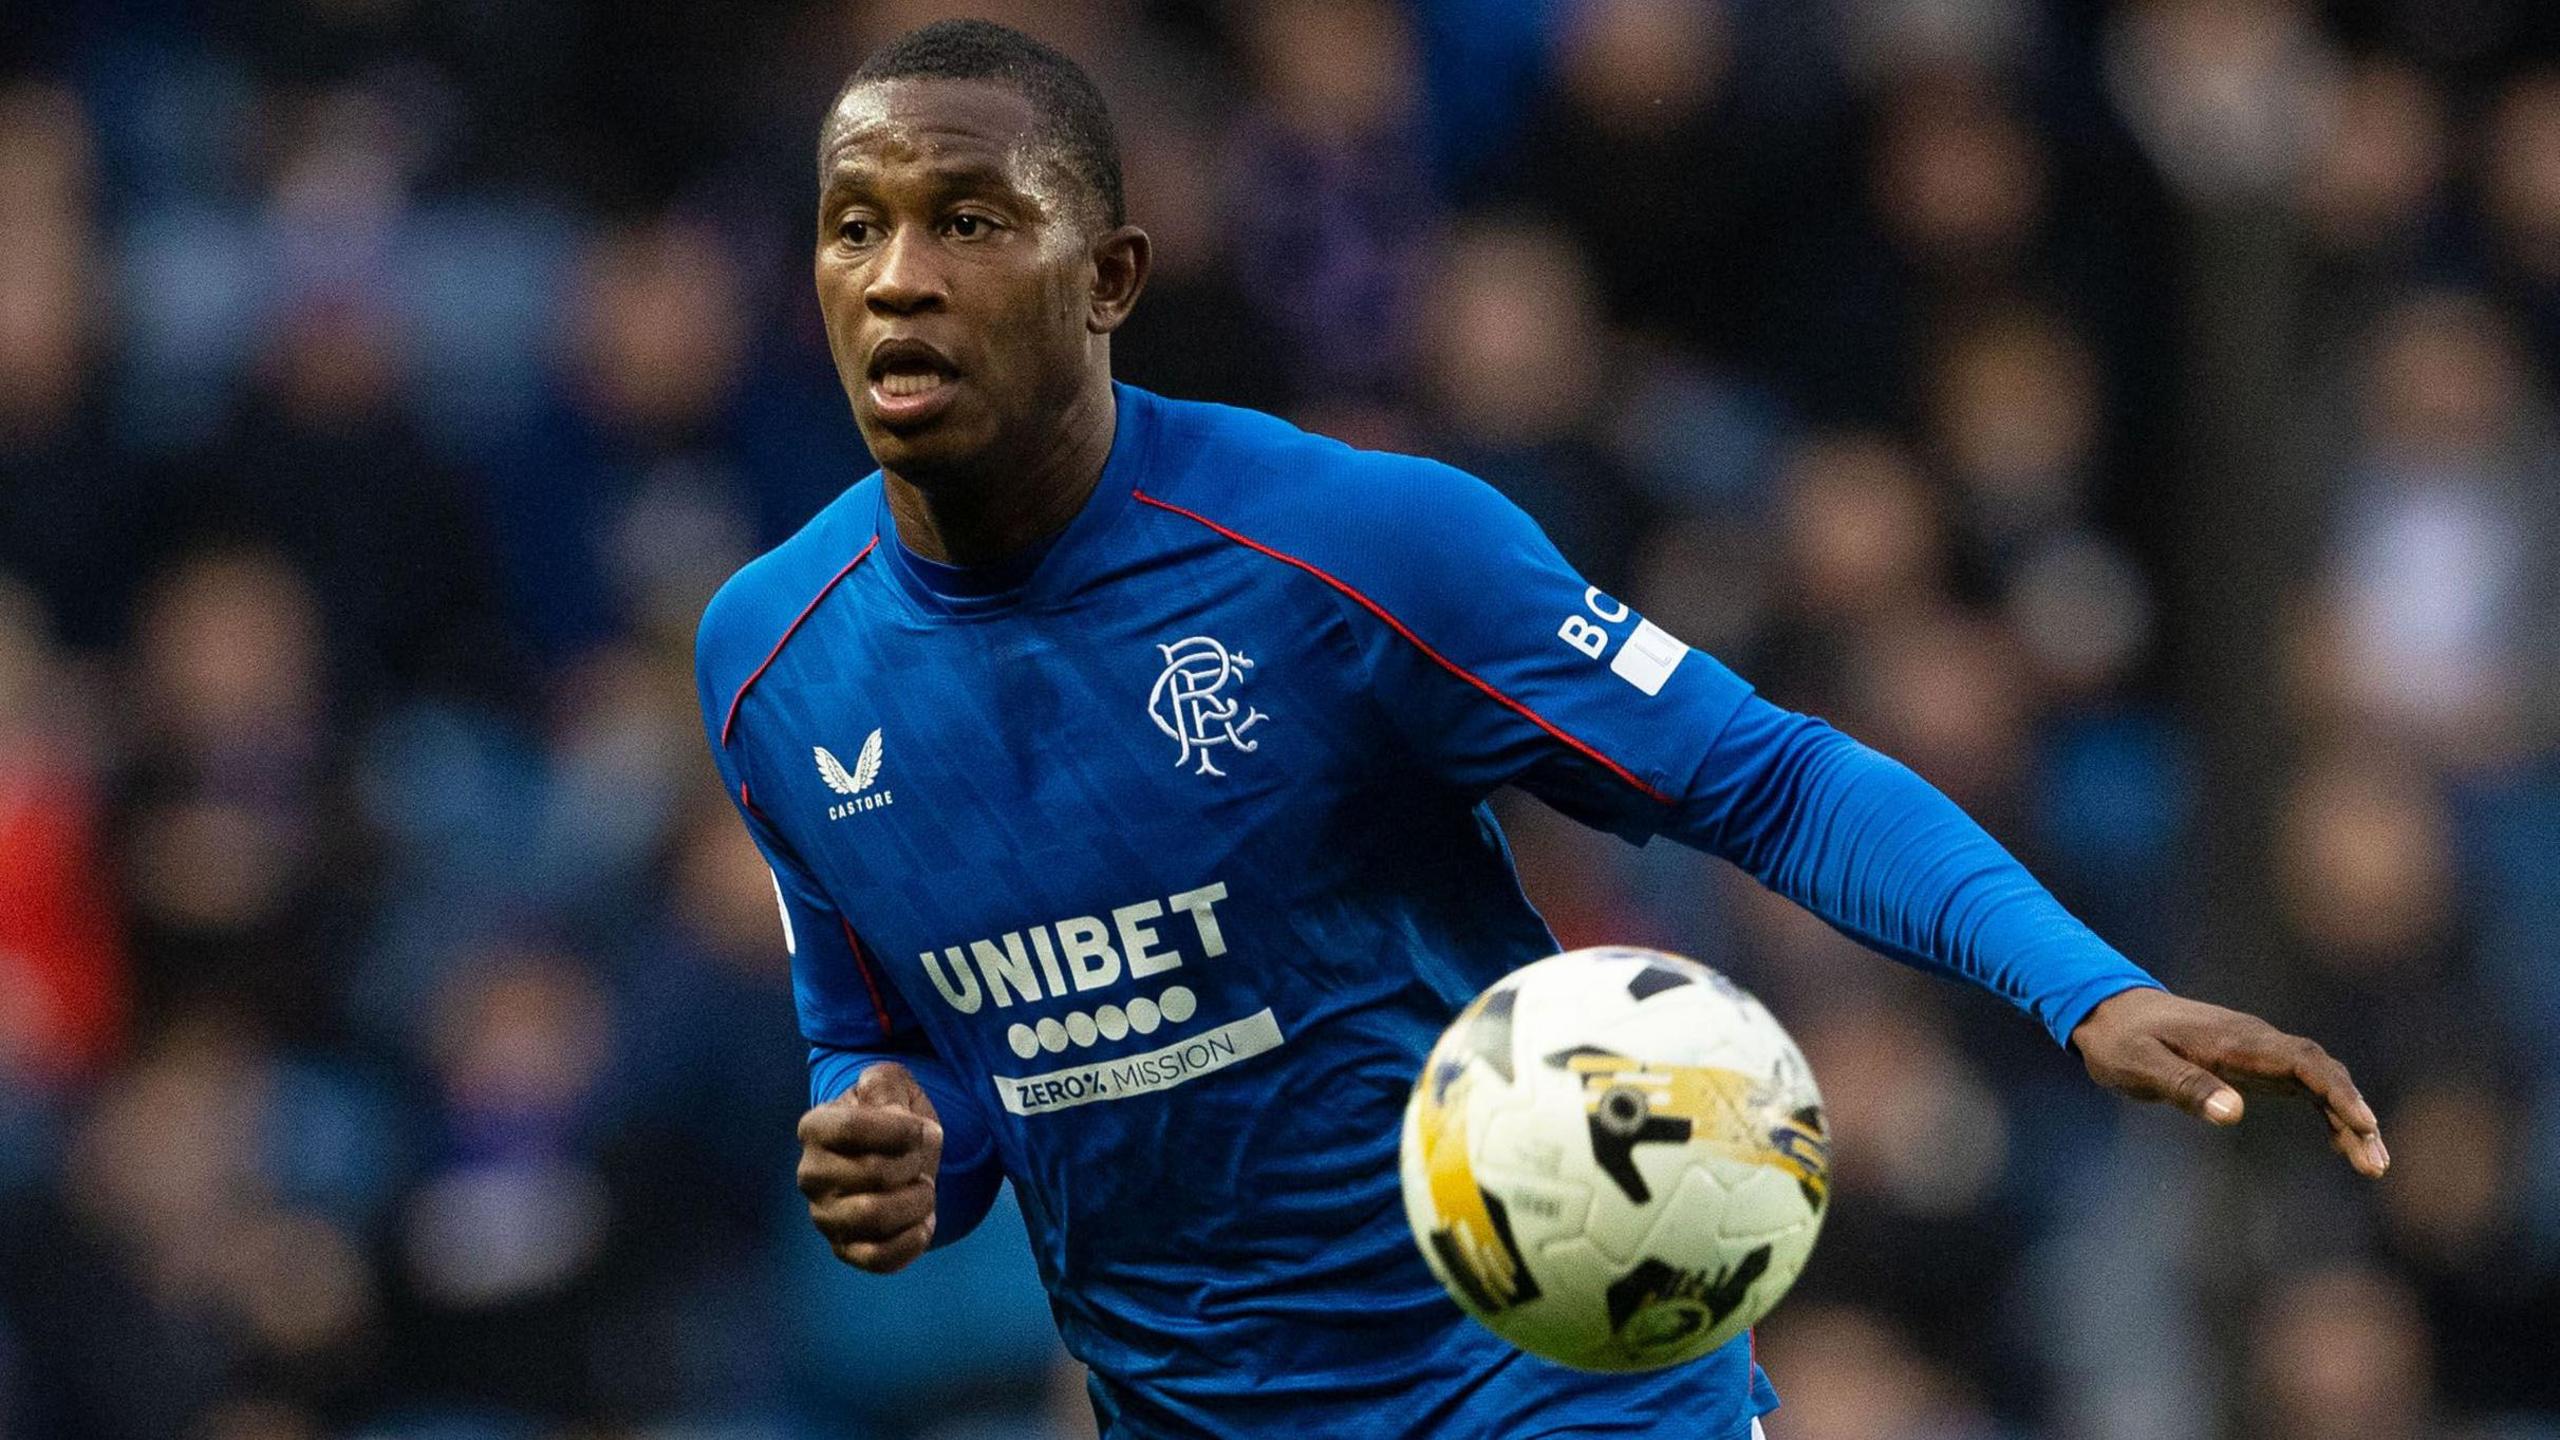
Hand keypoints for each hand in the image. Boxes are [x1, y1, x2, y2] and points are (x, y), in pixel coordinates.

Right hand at [797, 1061, 943, 1271]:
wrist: (894, 1157)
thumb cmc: (891, 1118)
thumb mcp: (891, 1084)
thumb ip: (885, 1084)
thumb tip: (890, 1114)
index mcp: (816, 1127)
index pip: (851, 1127)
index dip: (899, 1129)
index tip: (923, 1129)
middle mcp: (811, 1175)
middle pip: (873, 1173)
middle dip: (915, 1165)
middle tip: (924, 1161)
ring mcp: (825, 1216)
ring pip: (874, 1219)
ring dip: (917, 1202)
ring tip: (925, 1191)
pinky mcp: (845, 1249)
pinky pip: (878, 1258)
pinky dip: (912, 1241)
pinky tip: (924, 1222)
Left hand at [2070, 987, 2388, 1177]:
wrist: (2110, 1013)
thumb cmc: (2121, 1042)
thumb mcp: (2139, 1065)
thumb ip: (2184, 1085)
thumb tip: (2234, 1114)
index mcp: (2235, 1040)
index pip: (2302, 1061)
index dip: (2337, 1091)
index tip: (2363, 1123)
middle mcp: (2257, 1041)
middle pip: (2323, 1072)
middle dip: (2355, 1114)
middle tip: (2376, 1163)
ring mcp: (2259, 1052)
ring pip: (2320, 1082)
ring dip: (2349, 1119)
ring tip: (2373, 1166)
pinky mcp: (2254, 1066)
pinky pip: (2304, 1088)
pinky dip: (2329, 1113)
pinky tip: (2342, 1145)